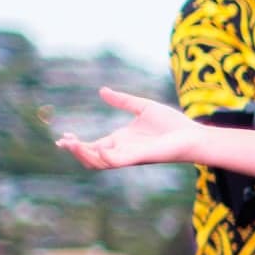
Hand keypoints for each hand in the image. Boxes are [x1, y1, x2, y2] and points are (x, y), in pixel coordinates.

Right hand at [56, 87, 200, 169]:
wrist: (192, 134)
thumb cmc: (172, 124)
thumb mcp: (142, 107)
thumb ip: (122, 100)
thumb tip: (102, 91)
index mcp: (120, 140)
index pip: (92, 146)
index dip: (76, 144)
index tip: (63, 136)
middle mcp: (122, 150)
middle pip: (91, 157)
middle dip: (75, 151)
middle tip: (63, 141)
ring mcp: (129, 156)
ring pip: (99, 163)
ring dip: (83, 155)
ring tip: (71, 143)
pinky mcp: (138, 157)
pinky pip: (116, 161)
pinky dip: (103, 157)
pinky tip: (96, 147)